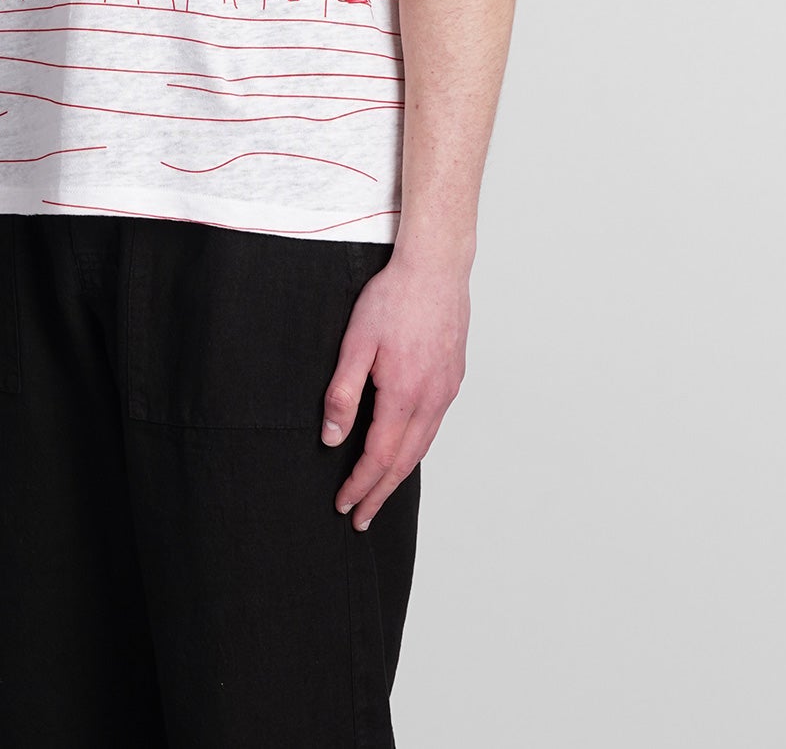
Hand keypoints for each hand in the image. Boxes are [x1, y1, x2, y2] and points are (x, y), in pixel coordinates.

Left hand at [321, 250, 469, 526]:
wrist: (436, 267)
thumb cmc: (393, 298)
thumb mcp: (356, 342)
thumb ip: (343, 393)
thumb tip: (332, 438)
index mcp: (404, 395)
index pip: (380, 457)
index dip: (360, 485)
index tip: (345, 505)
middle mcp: (431, 400)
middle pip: (404, 463)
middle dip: (380, 494)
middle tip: (361, 518)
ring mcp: (446, 390)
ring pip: (422, 447)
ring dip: (399, 475)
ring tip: (380, 492)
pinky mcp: (453, 378)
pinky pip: (434, 426)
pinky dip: (416, 448)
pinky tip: (405, 449)